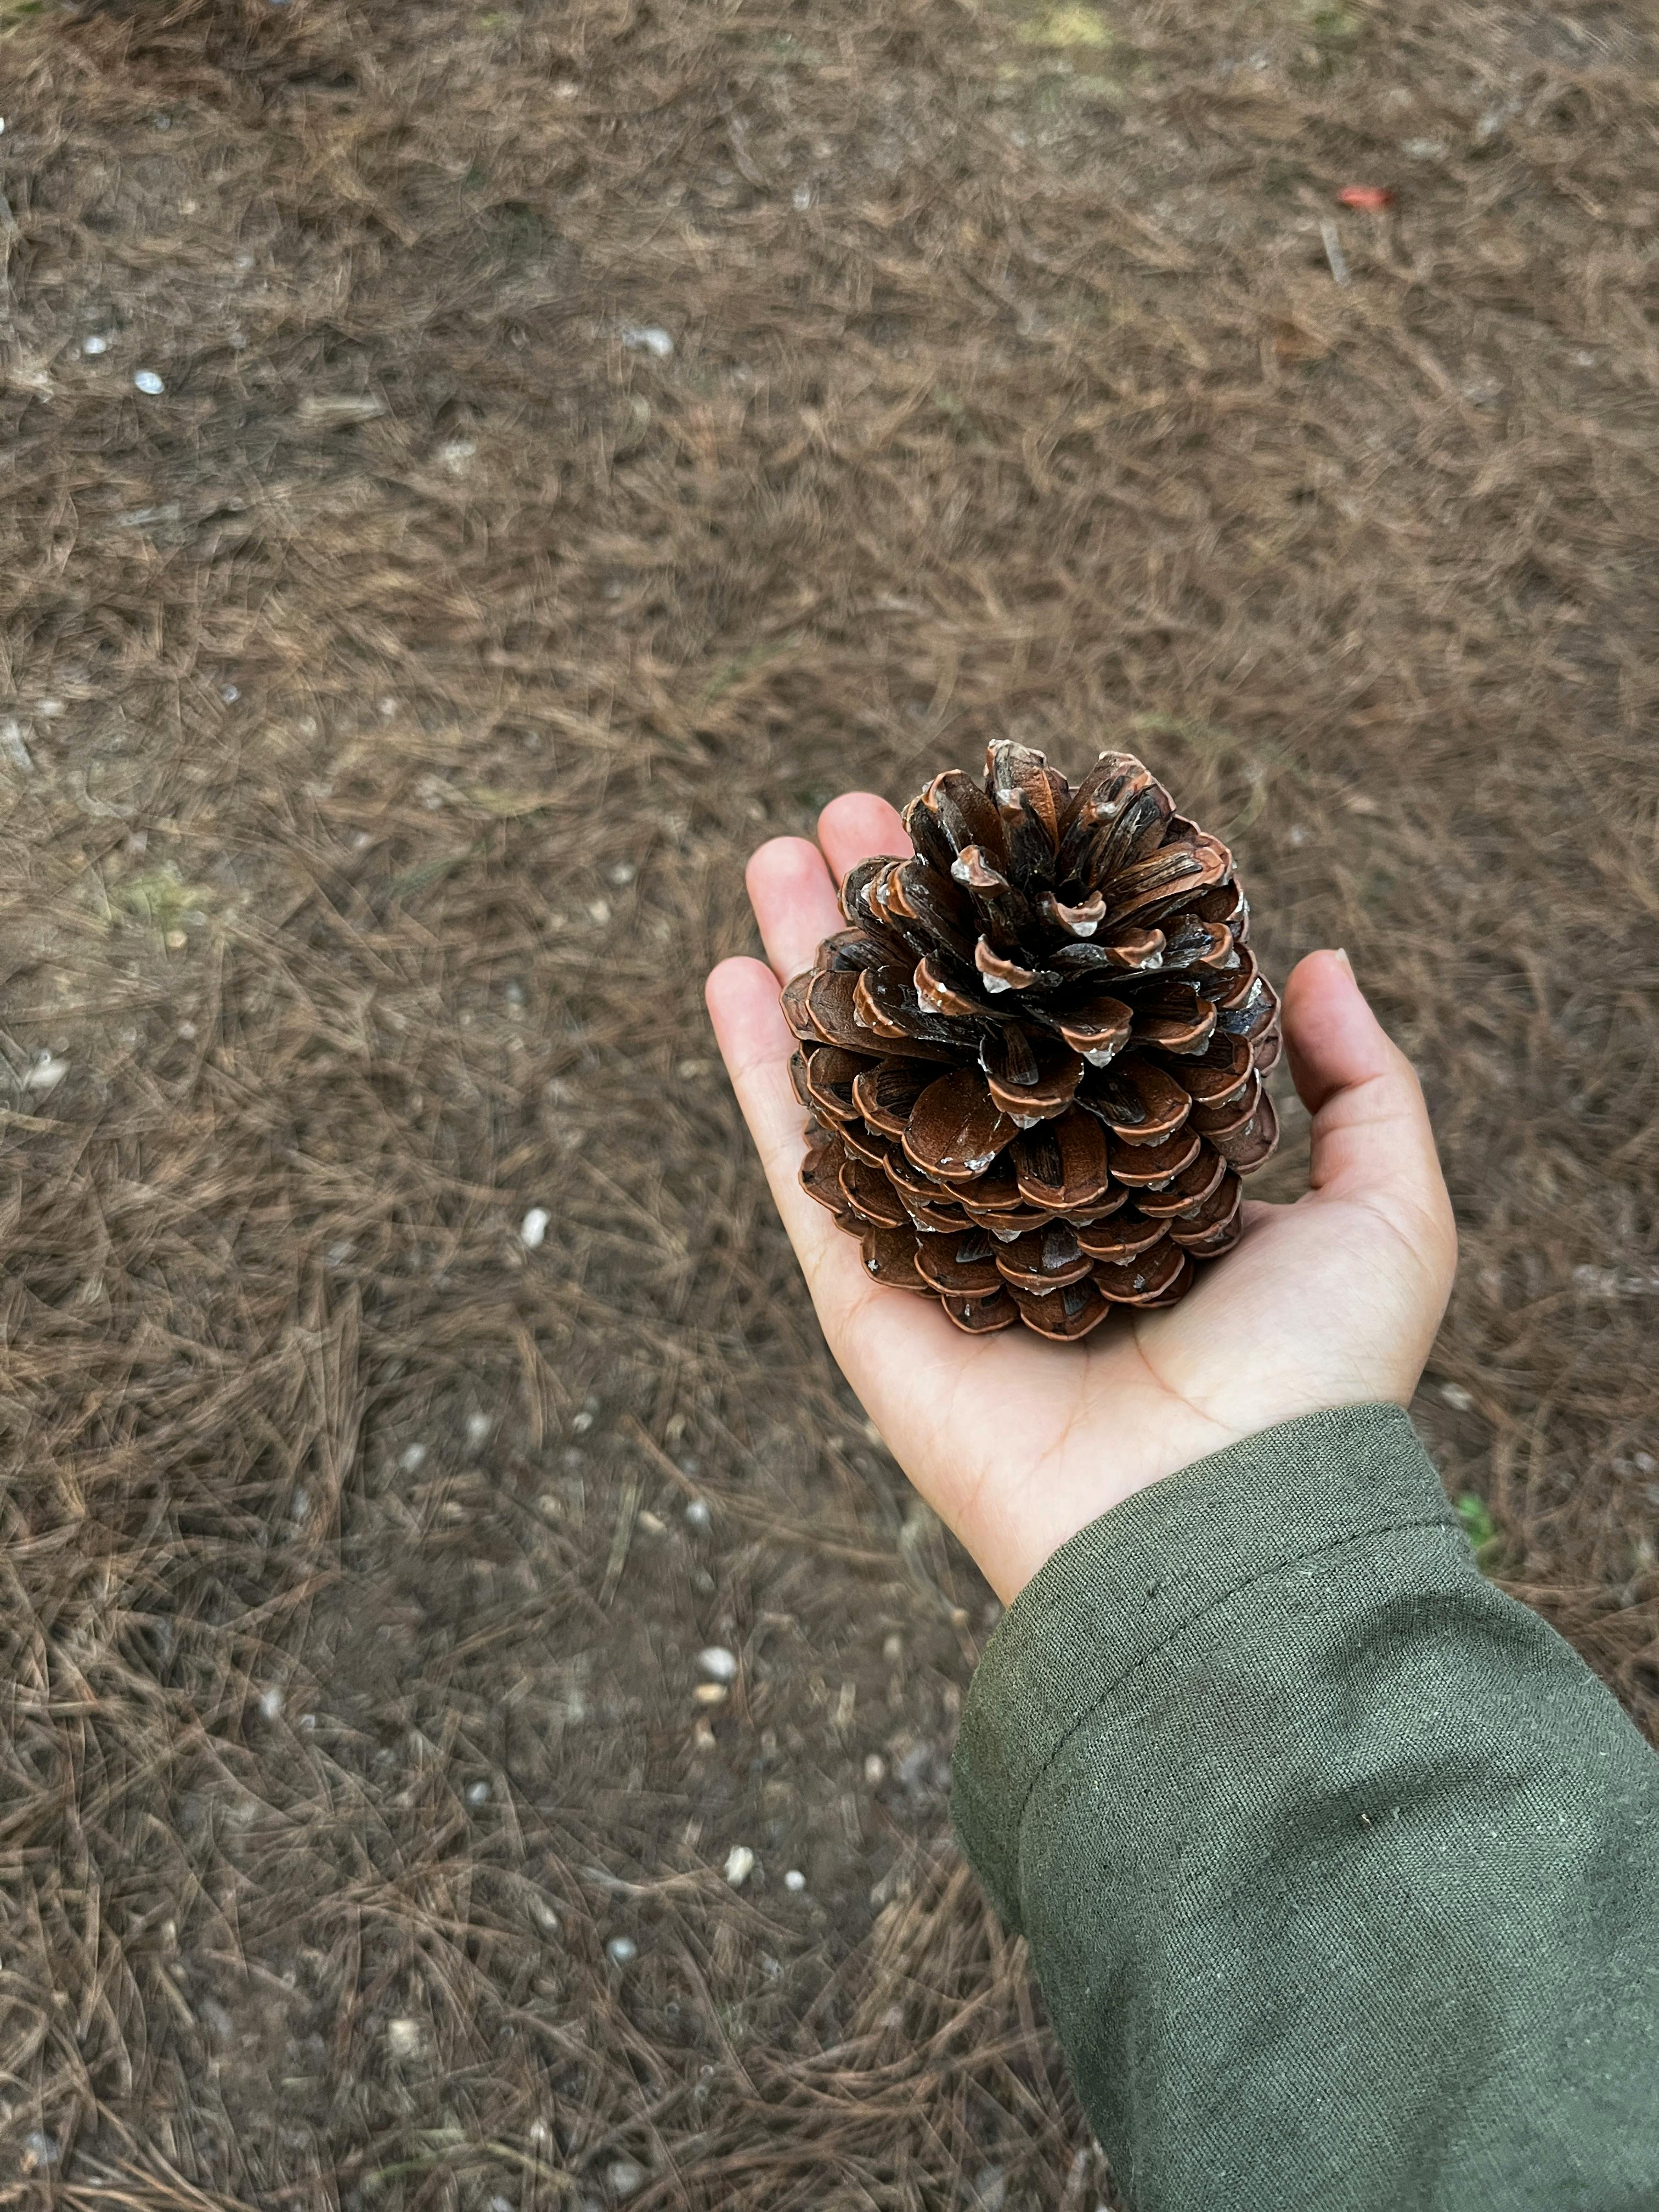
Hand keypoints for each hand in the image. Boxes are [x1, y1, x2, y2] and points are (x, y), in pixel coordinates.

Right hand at [706, 793, 1457, 1601]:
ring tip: (785, 850)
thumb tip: (1317, 961)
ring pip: (860, 1077)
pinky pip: (800, 1167)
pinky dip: (759, 1070)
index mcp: (1134, 1177)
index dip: (1032, 927)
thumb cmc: (1317, 1377)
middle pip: (945, 1030)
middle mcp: (1026, 1202)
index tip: (1010, 835)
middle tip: (868, 813)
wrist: (1220, 1522)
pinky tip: (732, 968)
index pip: (1064, 1024)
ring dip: (818, 963)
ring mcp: (938, 1246)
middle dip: (906, 922)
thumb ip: (1365, 1084)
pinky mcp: (867, 1300)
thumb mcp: (1391, 1210)